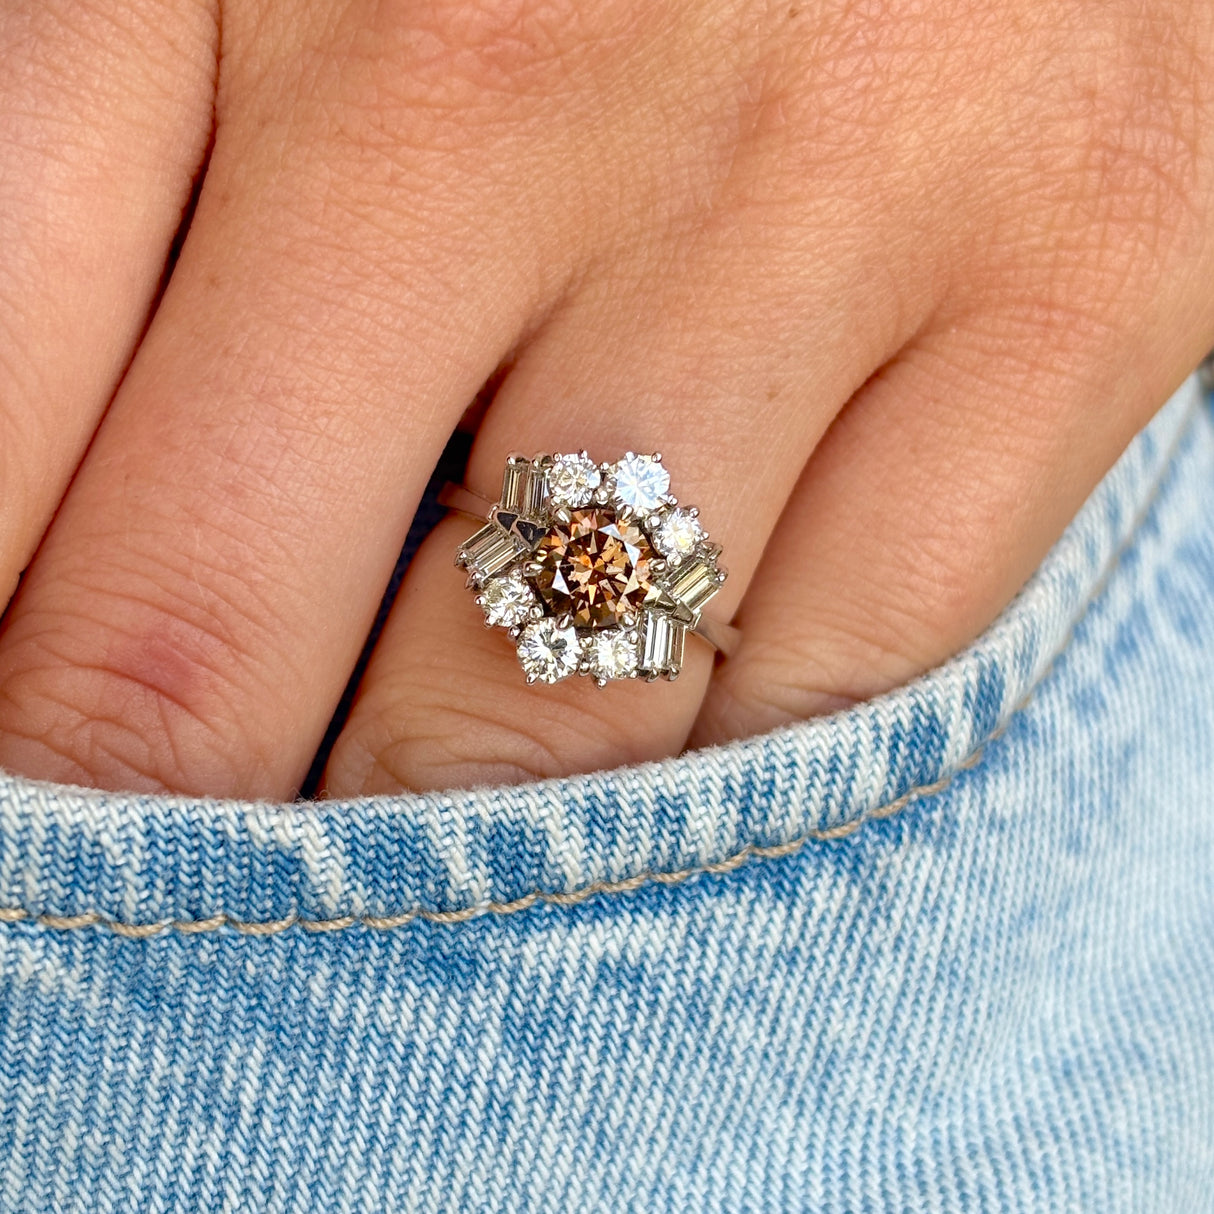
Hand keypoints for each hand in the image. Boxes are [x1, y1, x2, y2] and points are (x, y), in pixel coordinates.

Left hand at [0, 0, 1209, 796]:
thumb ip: (140, 229)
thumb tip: (54, 569)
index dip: (4, 691)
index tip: (44, 789)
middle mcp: (503, 75)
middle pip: (206, 633)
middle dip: (169, 823)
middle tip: (183, 910)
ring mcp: (811, 194)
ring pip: (533, 715)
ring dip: (448, 845)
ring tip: (444, 829)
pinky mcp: (1071, 291)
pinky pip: (830, 688)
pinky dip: (730, 784)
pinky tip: (692, 754)